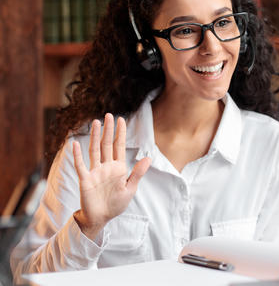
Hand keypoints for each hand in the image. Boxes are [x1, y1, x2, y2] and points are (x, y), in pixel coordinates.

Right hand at [72, 113, 150, 240]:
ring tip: (96, 122)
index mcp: (118, 168)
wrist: (101, 218)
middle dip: (108, 130)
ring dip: (95, 137)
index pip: (119, 146)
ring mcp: (95, 172)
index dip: (120, 133)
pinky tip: (75, 144)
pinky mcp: (85, 179)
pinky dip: (77, 155)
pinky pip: (80, 165)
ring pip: (95, 150)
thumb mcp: (130, 189)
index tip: (122, 120)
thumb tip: (149, 158)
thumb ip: (138, 173)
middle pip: (107, 144)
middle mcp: (106, 167)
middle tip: (109, 115)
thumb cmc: (116, 204)